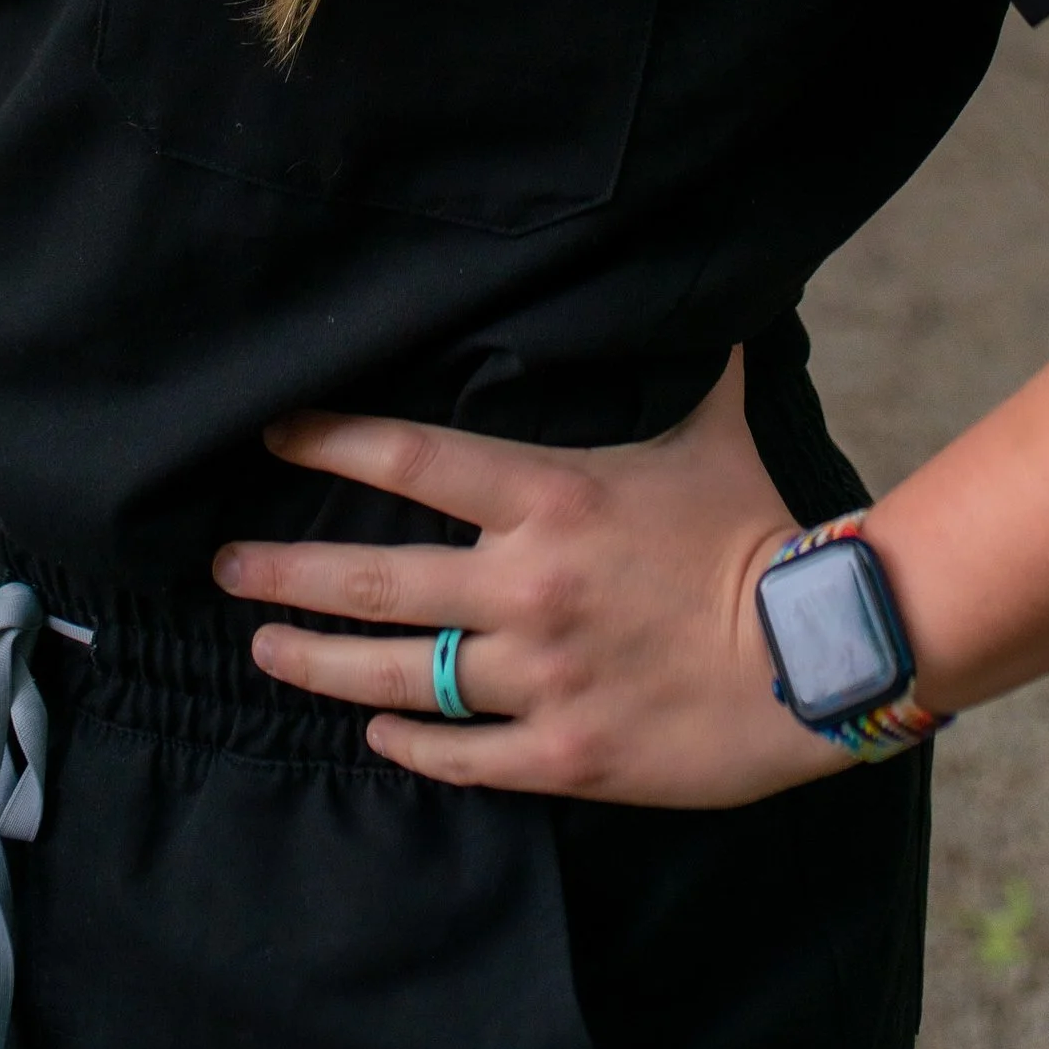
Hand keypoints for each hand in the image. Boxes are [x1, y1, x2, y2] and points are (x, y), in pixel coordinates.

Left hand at [211, 355, 854, 804]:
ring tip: (264, 651)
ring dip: (321, 663)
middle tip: (225, 567)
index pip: (410, 458)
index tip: (273, 431)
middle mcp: (525, 587)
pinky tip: (373, 735)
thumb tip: (701, 294)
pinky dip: (408, 746)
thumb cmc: (762, 532)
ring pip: (398, 675)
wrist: (823, 655)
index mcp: (550, 499)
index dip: (330, 440)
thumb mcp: (715, 430)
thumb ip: (689, 365)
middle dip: (286, 571)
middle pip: (373, 577)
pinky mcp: (564, 754)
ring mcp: (538, 677)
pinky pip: (460, 755)